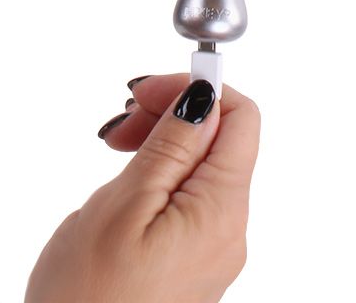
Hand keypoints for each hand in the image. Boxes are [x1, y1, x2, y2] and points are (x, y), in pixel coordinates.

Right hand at [25, 74, 259, 302]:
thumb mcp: (122, 206)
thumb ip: (170, 145)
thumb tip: (204, 95)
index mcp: (221, 212)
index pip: (241, 119)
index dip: (198, 89)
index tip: (150, 90)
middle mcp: (229, 233)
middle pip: (221, 141)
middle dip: (172, 115)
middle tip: (121, 123)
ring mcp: (211, 252)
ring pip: (201, 169)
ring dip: (160, 144)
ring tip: (114, 155)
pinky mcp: (190, 265)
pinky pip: (188, 202)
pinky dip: (158, 178)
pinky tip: (123, 187)